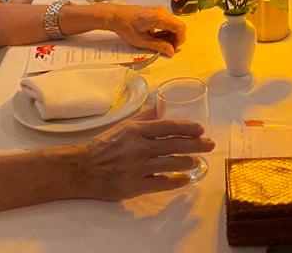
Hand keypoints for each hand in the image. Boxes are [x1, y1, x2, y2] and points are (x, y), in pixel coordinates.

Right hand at [71, 112, 214, 199]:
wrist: (82, 168)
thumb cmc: (103, 146)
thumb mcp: (123, 127)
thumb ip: (144, 118)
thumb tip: (161, 106)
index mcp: (136, 131)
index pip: (167, 127)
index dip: (187, 128)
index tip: (200, 130)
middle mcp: (139, 147)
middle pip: (174, 145)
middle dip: (195, 145)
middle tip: (209, 145)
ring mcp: (137, 167)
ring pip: (170, 163)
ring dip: (188, 162)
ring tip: (198, 161)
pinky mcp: (134, 186)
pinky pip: (161, 183)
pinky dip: (175, 181)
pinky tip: (185, 180)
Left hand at [108, 5, 186, 55]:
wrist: (115, 15)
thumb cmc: (126, 27)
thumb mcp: (141, 40)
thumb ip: (158, 46)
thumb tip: (171, 52)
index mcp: (159, 17)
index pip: (180, 28)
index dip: (179, 40)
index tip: (172, 49)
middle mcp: (162, 11)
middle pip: (178, 26)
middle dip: (174, 39)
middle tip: (164, 48)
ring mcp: (160, 10)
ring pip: (173, 24)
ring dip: (169, 35)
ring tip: (157, 43)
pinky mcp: (156, 11)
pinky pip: (167, 22)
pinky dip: (165, 31)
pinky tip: (154, 36)